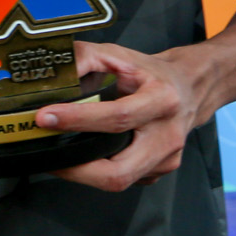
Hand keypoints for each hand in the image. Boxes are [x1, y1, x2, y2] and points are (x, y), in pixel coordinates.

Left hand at [34, 41, 218, 191]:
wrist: (189, 87)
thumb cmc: (150, 72)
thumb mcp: (118, 54)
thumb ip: (83, 57)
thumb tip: (52, 74)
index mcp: (162, 98)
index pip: (117, 116)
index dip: (78, 120)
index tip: (46, 118)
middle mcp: (168, 134)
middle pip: (119, 171)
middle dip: (77, 169)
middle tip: (48, 155)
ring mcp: (167, 158)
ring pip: (119, 181)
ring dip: (84, 174)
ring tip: (60, 158)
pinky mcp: (160, 171)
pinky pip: (125, 179)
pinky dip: (100, 172)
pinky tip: (87, 158)